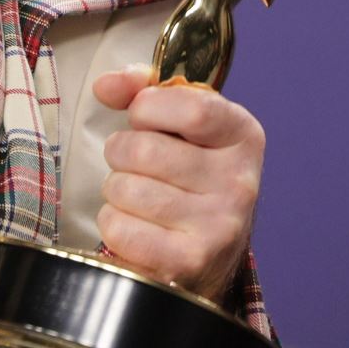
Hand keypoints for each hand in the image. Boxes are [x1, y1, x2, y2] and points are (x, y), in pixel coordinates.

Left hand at [91, 64, 263, 300]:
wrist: (210, 252)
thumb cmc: (188, 175)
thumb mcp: (179, 123)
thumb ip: (142, 90)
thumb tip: (106, 85)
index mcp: (242, 135)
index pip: (190, 107)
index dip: (147, 107)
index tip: (141, 116)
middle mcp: (239, 182)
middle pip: (144, 149)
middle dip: (121, 151)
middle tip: (135, 164)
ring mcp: (218, 226)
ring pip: (125, 188)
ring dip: (116, 190)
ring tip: (139, 197)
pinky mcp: (189, 262)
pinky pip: (119, 227)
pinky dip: (114, 224)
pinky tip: (138, 226)